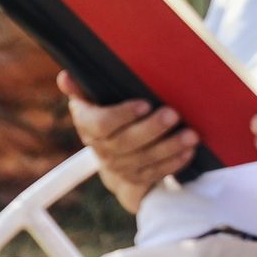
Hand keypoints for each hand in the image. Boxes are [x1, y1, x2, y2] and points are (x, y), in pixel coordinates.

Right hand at [64, 72, 196, 213]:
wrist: (110, 150)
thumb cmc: (104, 112)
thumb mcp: (90, 99)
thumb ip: (81, 88)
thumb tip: (65, 77)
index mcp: (86, 124)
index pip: (100, 123)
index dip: (122, 115)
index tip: (144, 103)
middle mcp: (100, 149)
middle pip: (125, 142)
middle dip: (152, 129)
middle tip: (173, 114)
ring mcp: (118, 167)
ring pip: (144, 160)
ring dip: (169, 147)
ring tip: (191, 135)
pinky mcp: (136, 179)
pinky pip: (155, 173)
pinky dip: (173, 163)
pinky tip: (188, 151)